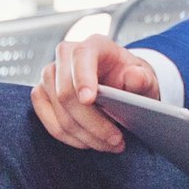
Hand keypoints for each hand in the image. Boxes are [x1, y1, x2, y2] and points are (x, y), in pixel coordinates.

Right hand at [30, 33, 163, 153]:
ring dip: (85, 135)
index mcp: (95, 45)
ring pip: (60, 113)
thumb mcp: (146, 80)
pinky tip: (90, 142)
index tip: (89, 100)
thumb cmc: (131, 81)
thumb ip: (143, 79)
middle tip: (116, 140)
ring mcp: (50, 75)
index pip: (82, 56)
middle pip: (66, 92)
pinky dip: (71, 138)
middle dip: (92, 122)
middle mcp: (67, 56)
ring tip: (109, 144)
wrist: (120, 87)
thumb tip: (134, 77)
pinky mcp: (42, 94)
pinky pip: (50, 122)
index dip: (82, 77)